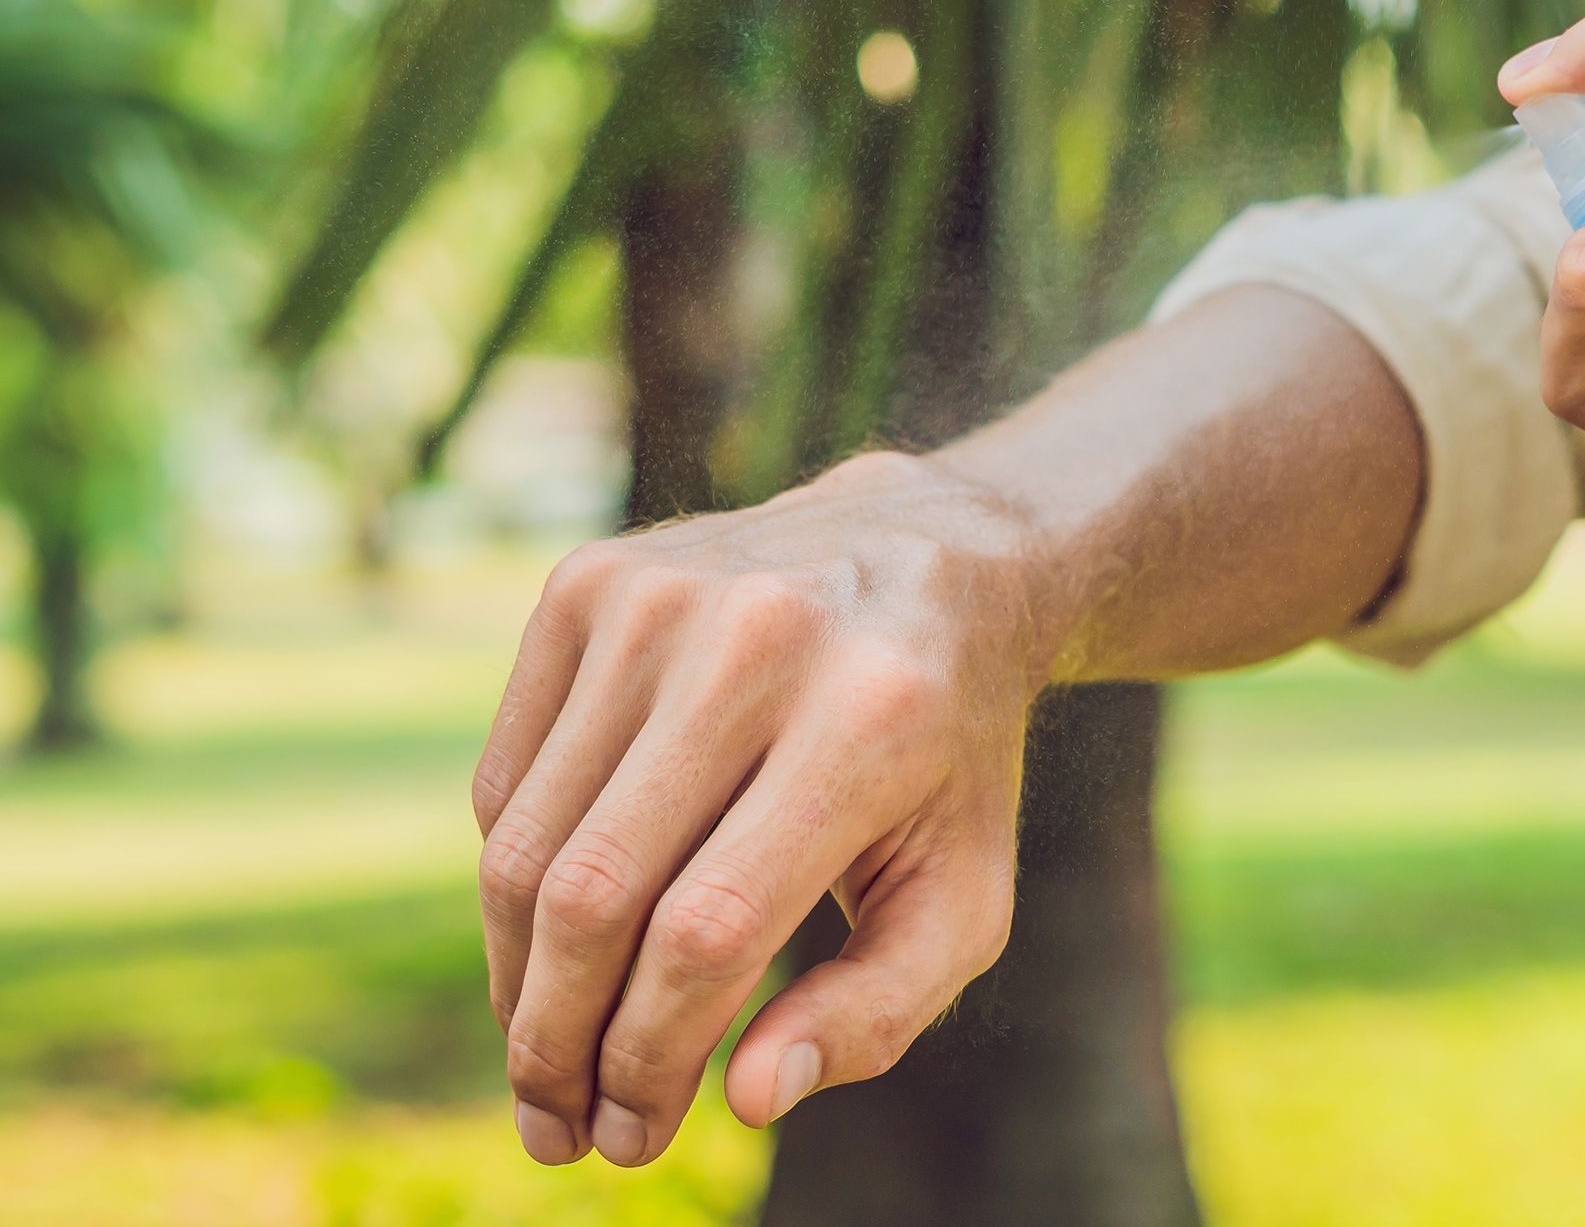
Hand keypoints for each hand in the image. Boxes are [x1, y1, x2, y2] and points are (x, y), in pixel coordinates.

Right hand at [473, 451, 1030, 1164]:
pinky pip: (508, 781)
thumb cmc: (947, 758)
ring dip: (517, 982)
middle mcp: (755, 641)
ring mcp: (657, 599)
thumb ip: (878, 1008)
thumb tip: (748, 1099)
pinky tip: (561, 938)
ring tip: (543, 1059)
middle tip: (559, 1128)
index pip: (710, 931)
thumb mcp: (964, 890)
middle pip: (595, 894)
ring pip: (526, 845)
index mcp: (868, 720)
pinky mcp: (587, 583)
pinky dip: (517, 882)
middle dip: (557, 1042)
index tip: (632, 1139)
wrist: (922, 557)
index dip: (650, 1059)